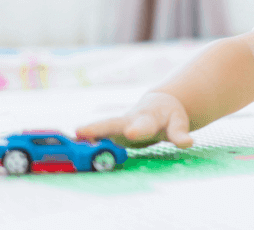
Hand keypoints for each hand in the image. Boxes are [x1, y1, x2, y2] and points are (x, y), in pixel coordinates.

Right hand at [75, 91, 193, 148]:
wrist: (159, 105)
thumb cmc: (169, 116)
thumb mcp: (177, 124)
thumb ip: (180, 134)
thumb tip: (188, 142)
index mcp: (147, 118)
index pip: (143, 125)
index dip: (137, 129)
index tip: (131, 131)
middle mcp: (127, 121)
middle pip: (111, 124)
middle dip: (97, 128)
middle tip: (80, 131)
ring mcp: (116, 128)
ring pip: (98, 129)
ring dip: (83, 135)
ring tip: (66, 141)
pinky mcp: (109, 135)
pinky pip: (94, 138)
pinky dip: (81, 142)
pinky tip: (67, 148)